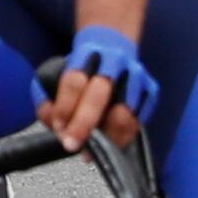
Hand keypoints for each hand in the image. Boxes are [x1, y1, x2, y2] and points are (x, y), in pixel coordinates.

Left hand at [45, 27, 160, 147]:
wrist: (113, 48)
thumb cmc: (81, 70)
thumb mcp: (55, 75)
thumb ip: (47, 100)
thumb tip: (55, 127)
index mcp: (87, 54)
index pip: (74, 80)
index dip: (65, 107)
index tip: (58, 128)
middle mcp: (114, 62)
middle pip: (100, 93)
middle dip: (84, 123)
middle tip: (71, 144)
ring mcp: (136, 76)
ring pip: (125, 111)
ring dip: (107, 135)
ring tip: (92, 150)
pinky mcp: (150, 91)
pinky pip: (139, 121)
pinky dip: (123, 137)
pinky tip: (110, 144)